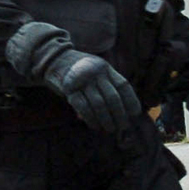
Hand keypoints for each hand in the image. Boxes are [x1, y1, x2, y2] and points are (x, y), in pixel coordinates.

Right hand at [7, 22, 140, 132]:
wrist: (53, 60)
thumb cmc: (79, 70)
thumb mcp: (96, 70)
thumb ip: (107, 85)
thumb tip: (123, 109)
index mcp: (105, 68)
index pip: (123, 86)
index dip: (131, 101)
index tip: (134, 114)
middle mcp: (95, 72)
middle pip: (113, 98)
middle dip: (119, 115)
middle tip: (122, 126)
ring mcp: (82, 80)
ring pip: (99, 105)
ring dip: (106, 120)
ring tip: (110, 129)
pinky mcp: (69, 90)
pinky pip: (84, 108)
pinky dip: (91, 119)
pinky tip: (95, 126)